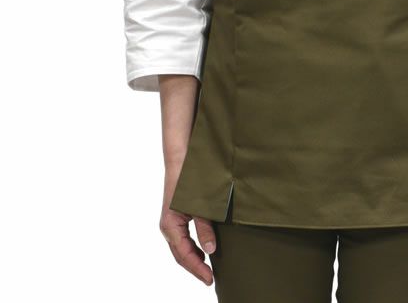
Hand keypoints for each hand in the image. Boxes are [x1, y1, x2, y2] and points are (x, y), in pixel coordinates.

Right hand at [159, 167, 216, 284]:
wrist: (182, 158)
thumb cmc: (191, 179)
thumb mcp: (201, 206)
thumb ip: (205, 228)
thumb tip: (210, 251)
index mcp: (171, 225)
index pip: (185, 255)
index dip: (198, 269)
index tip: (210, 279)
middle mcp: (168, 226)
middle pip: (181, 254)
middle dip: (195, 267)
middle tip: (211, 278)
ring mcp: (171, 221)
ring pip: (181, 247)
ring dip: (193, 258)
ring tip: (208, 268)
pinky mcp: (176, 215)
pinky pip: (182, 237)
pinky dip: (192, 247)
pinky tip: (203, 249)